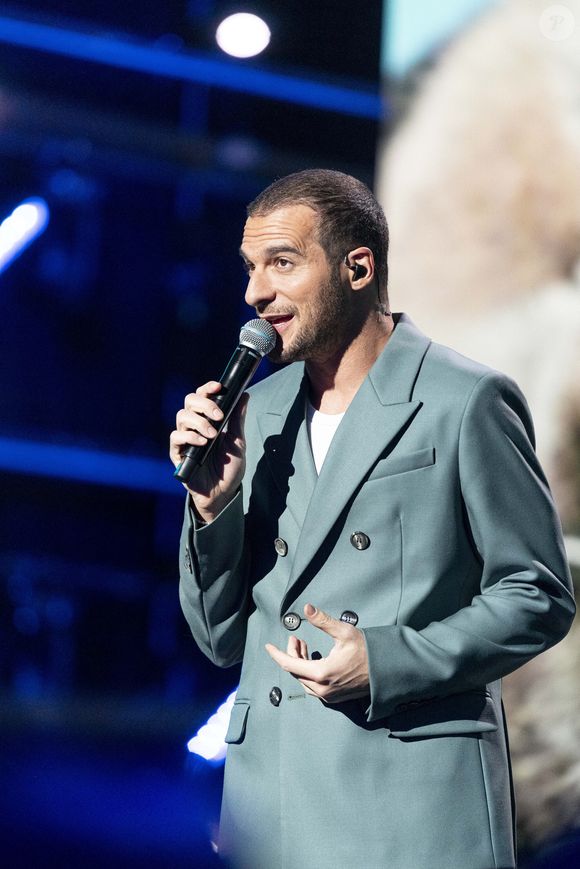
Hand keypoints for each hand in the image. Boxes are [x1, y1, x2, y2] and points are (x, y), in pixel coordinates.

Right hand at [169, 381, 247, 521]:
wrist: (222, 494)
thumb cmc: (229, 469)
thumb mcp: (238, 443)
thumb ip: (238, 420)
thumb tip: (244, 395)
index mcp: (209, 420)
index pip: (202, 396)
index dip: (208, 388)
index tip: (218, 386)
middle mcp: (194, 426)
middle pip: (189, 401)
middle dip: (205, 404)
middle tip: (219, 416)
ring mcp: (185, 439)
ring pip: (182, 416)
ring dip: (199, 421)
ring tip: (213, 435)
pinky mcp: (177, 453)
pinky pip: (176, 437)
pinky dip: (189, 436)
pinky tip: (202, 443)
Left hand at [265, 604, 369, 702]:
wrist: (387, 672)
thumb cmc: (367, 651)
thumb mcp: (344, 632)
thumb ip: (323, 621)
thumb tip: (307, 608)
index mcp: (321, 673)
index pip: (289, 665)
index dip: (277, 654)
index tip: (268, 646)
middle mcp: (322, 689)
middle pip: (296, 672)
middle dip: (292, 654)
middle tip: (296, 639)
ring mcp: (329, 696)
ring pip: (304, 680)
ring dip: (300, 663)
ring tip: (304, 646)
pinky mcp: (335, 698)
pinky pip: (314, 686)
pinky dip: (309, 672)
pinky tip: (313, 660)